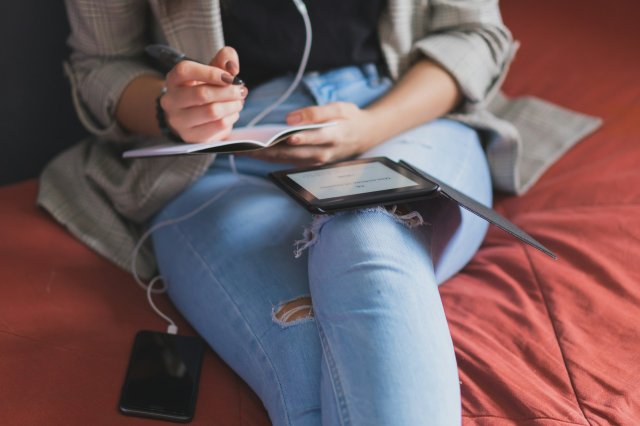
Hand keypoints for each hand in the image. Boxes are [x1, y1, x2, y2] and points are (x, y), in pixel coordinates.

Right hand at [161, 47, 247, 142]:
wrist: (191, 117)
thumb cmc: (203, 89)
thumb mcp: (211, 72)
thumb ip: (223, 61)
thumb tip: (232, 65)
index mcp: (174, 79)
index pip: (185, 71)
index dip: (211, 72)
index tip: (230, 77)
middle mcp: (171, 100)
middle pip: (202, 94)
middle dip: (228, 91)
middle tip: (241, 90)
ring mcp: (179, 121)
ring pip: (212, 112)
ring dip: (232, 106)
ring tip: (238, 102)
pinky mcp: (191, 136)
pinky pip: (218, 126)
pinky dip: (231, 118)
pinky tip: (232, 113)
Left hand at [245, 102, 378, 165]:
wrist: (363, 135)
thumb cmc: (349, 119)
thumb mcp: (340, 108)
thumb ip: (317, 113)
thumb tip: (291, 119)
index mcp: (333, 136)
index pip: (313, 138)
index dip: (298, 138)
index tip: (282, 136)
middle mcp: (322, 153)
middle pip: (292, 153)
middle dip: (268, 150)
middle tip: (246, 146)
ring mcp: (315, 161)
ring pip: (285, 160)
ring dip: (264, 156)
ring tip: (242, 149)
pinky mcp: (308, 164)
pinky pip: (286, 162)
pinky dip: (269, 157)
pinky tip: (254, 151)